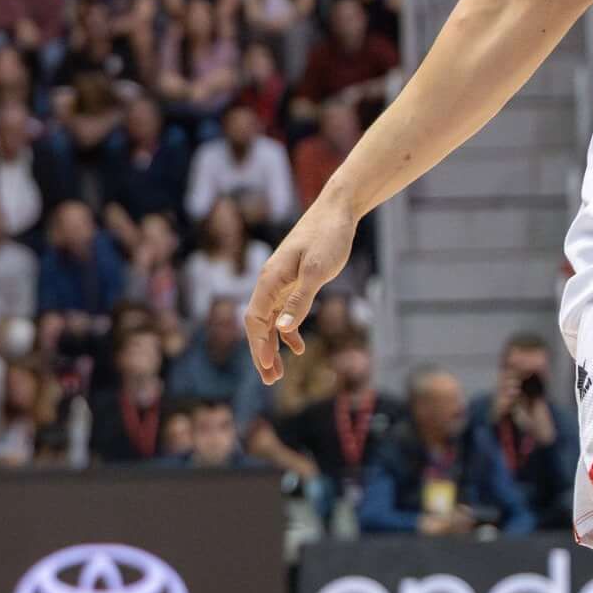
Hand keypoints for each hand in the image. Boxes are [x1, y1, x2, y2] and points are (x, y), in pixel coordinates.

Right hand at [242, 199, 356, 384]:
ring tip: (278, 373)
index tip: (267, 367)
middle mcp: (270, 282)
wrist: (338, 211)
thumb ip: (300, 300)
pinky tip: (298, 348)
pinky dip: (288, 331)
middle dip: (261, 353)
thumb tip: (284, 330)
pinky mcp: (293, 282)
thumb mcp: (318, 270)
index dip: (258, 345)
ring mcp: (280, 283)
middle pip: (258, 324)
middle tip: (270, 381)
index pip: (254, 319)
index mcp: (270, 279)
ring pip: (269, 321)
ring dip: (272, 347)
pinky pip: (283, 312)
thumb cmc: (328, 236)